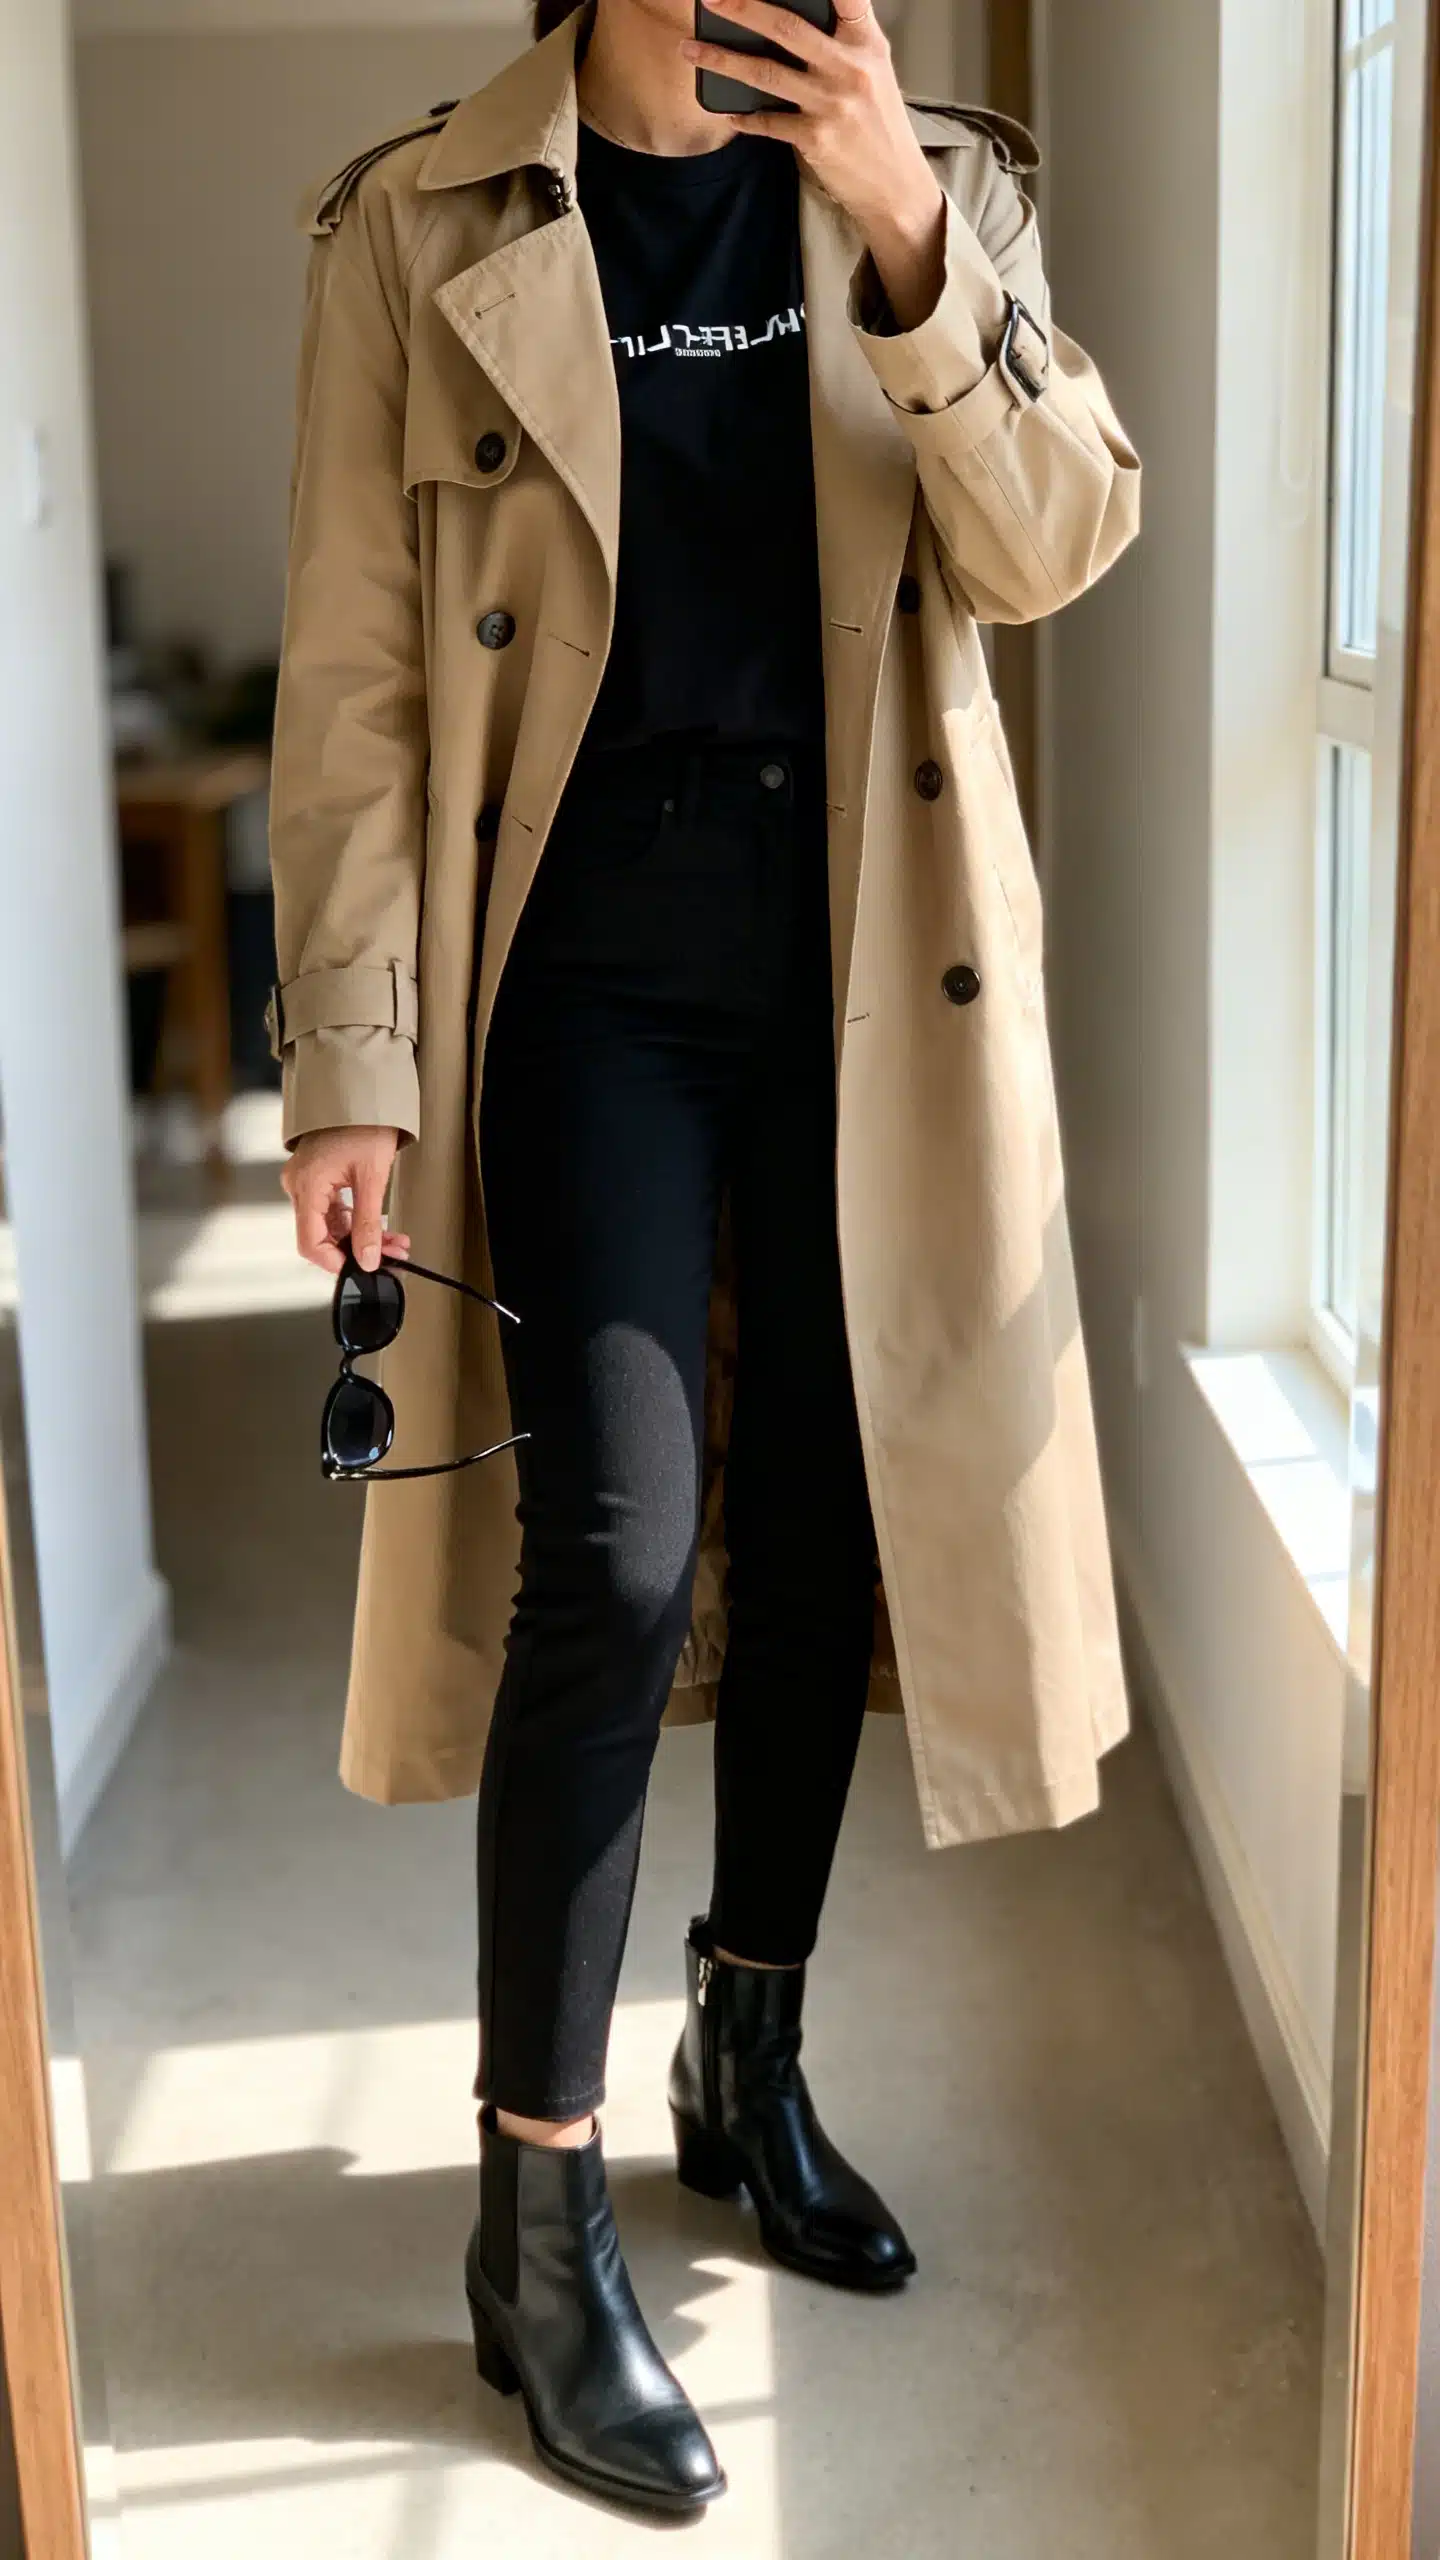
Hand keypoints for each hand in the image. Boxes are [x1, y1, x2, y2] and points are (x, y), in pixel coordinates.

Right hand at [282, 1126, 408, 1276]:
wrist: (361, 1094)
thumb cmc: (364, 1124)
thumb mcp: (372, 1177)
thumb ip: (368, 1223)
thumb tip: (367, 1260)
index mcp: (307, 1185)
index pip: (309, 1242)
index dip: (334, 1262)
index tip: (362, 1270)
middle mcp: (299, 1186)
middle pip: (321, 1236)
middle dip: (357, 1250)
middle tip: (391, 1256)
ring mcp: (306, 1183)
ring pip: (330, 1226)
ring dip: (361, 1238)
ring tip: (394, 1244)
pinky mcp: (317, 1180)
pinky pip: (332, 1211)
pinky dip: (356, 1223)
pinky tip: (380, 1229)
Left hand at [683, 0, 945, 328]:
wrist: (895, 185)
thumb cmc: (879, 124)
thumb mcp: (874, 69)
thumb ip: (845, 38)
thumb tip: (792, 20)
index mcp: (867, 43)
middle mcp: (850, 68)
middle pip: (787, 28)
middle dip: (742, 8)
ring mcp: (831, 104)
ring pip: (765, 74)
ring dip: (721, 60)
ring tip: (691, 49)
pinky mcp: (815, 139)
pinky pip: (767, 122)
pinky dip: (743, 117)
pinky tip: (727, 112)